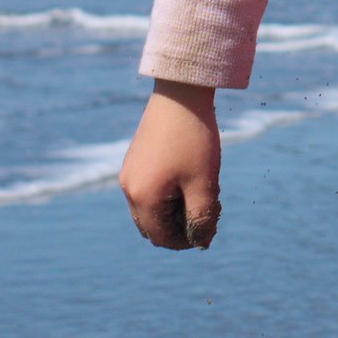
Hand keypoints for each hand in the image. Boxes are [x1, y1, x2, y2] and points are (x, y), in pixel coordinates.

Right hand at [119, 80, 221, 248]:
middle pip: (152, 227)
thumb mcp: (203, 183)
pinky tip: (189, 178)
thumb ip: (202, 217)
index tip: (209, 228)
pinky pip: (146, 191)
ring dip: (173, 211)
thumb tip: (201, 243)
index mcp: (142, 197)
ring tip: (201, 193)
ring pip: (149, 209)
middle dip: (179, 227)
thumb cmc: (194, 139)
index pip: (161, 238)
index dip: (186, 241)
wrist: (180, 94)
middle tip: (207, 210)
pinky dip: (165, 195)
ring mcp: (128, 173)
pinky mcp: (133, 161)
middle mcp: (128, 188)